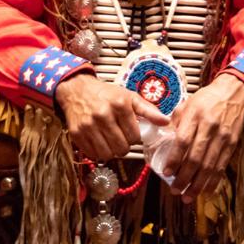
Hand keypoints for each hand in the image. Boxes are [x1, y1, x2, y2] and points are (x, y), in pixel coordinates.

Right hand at [54, 74, 168, 161]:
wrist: (77, 89)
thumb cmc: (107, 94)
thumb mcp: (129, 97)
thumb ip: (149, 110)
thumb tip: (166, 121)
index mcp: (119, 105)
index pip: (135, 136)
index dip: (135, 137)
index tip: (131, 132)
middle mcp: (103, 115)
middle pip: (121, 148)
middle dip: (124, 146)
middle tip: (121, 138)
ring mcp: (88, 125)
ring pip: (107, 154)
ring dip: (112, 152)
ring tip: (111, 141)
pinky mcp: (77, 133)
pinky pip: (92, 155)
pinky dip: (98, 152)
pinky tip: (100, 142)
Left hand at [164, 73, 243, 202]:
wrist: (234, 93)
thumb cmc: (207, 98)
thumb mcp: (187, 104)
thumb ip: (175, 122)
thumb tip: (162, 140)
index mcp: (195, 115)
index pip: (183, 141)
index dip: (175, 159)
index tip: (166, 172)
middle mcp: (209, 127)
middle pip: (196, 157)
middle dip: (184, 178)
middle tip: (175, 190)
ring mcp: (223, 137)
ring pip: (209, 166)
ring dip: (198, 185)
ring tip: (188, 197)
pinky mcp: (232, 144)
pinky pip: (222, 166)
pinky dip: (214, 181)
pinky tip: (206, 191)